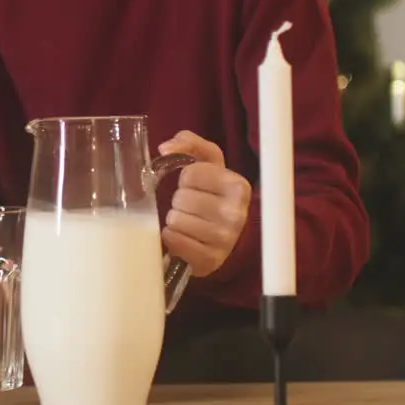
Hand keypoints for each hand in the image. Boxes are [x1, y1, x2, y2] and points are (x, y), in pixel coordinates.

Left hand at [157, 130, 251, 276]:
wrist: (218, 235)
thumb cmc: (208, 194)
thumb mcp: (205, 163)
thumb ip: (188, 143)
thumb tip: (166, 148)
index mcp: (238, 186)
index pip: (191, 173)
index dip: (186, 179)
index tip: (195, 186)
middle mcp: (237, 214)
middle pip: (181, 198)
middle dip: (179, 201)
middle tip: (190, 207)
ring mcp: (225, 240)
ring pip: (176, 220)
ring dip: (174, 220)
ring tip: (187, 222)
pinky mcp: (210, 260)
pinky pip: (174, 241)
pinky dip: (172, 238)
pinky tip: (182, 237)